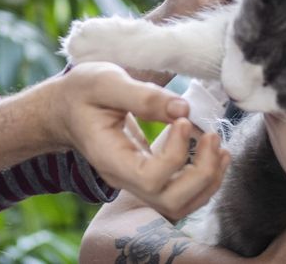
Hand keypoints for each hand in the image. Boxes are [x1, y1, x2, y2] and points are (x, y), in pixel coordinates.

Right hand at [49, 62, 229, 219]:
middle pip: (170, 201)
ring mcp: (137, 182)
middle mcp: (124, 179)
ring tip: (220, 147)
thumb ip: (143, 95)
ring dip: (208, 180)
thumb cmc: (81, 93)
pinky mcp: (150, 177)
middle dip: (201, 173)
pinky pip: (182, 193)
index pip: (150, 178)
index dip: (176, 154)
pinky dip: (205, 179)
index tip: (183, 120)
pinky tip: (214, 153)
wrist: (65, 109)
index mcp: (110, 158)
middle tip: (212, 135)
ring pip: (179, 204)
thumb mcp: (105, 82)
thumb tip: (183, 109)